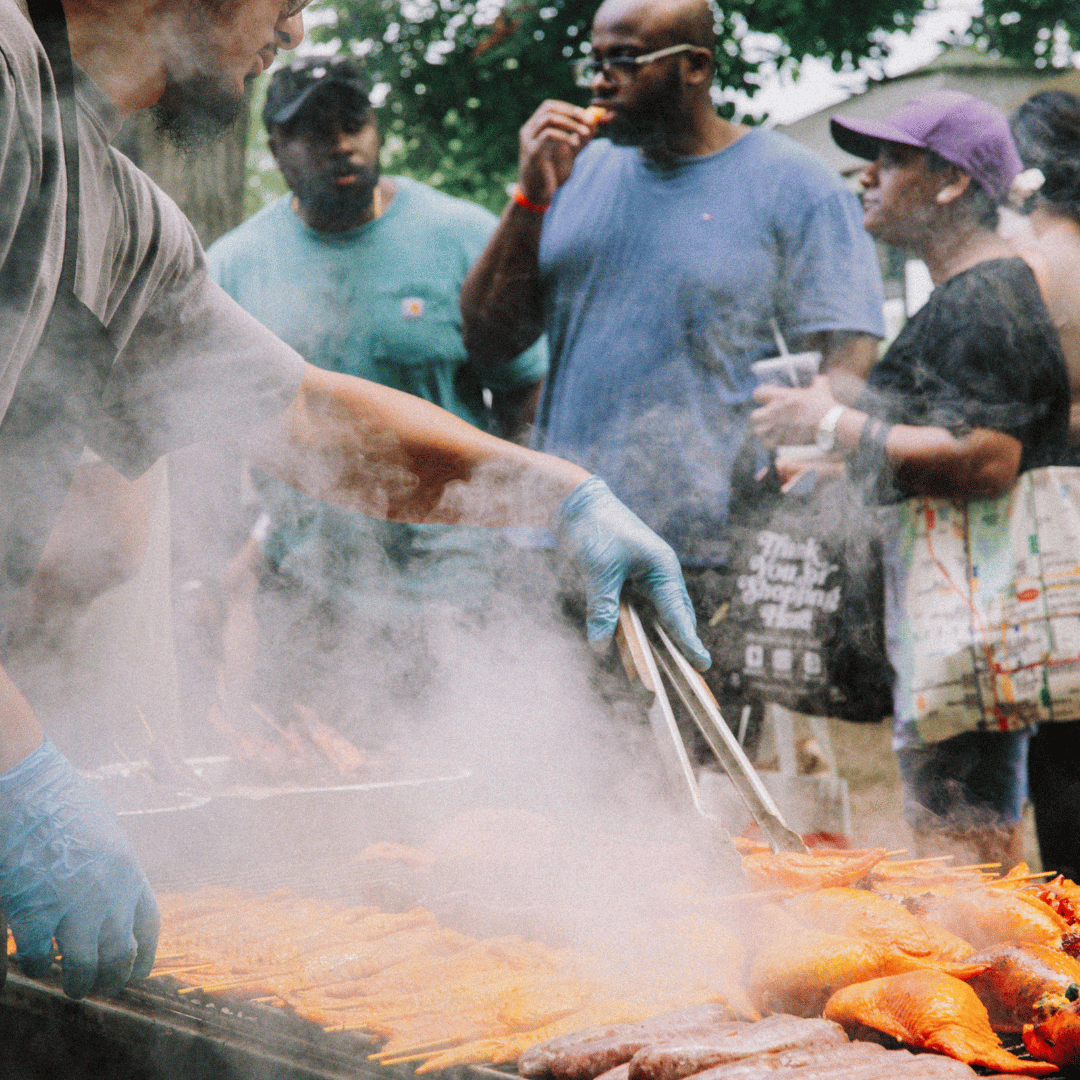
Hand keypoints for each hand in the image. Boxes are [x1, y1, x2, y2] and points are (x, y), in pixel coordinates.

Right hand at [0, 738, 158, 998]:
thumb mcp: (106, 835)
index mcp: (129, 869)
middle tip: (105, 988)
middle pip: (120, 952)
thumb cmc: (63, 805)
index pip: (148, 923)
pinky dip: (35, 965)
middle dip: (114, 976)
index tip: (139, 971)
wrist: (29, 789)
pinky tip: (32, 962)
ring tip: (74, 988)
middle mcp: (109, 892)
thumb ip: (114, 870)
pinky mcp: (35, 912)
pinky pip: (38, 957)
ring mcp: (73, 904)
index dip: (145, 953)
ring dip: (79, 982)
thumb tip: (115, 897)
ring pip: (84, 965)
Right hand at [518, 100, 597, 205]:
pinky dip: (565, 136)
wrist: (537, 196)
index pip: (549, 107)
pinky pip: (549, 134)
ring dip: (571, 124)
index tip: (586, 116)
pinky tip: (575, 144)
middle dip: (571, 112)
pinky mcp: (532, 152)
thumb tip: (595, 122)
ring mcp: (528, 140)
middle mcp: (528, 131)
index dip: (569, 108)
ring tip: (586, 133)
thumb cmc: (551, 174)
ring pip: (549, 118)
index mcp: (534, 128)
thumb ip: (580, 139)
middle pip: (548, 108)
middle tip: (588, 121)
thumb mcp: (569, 153)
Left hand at [551, 477, 710, 670]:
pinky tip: (631, 660)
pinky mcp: (627, 585)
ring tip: (656, 678)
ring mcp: (644, 581)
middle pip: (673, 619)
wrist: (579, 506)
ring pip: (653, 621)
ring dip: (651, 647)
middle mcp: (659, 576)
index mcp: (663, 568)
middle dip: (678, 649)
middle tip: (692, 678)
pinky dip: (631, 637)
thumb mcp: (599, 570)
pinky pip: (633, 617)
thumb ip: (602, 607)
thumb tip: (600, 644)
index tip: (701, 663)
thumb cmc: (596, 529)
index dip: (688, 641)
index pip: (677, 612)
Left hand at [751, 374, 837, 447]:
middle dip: (758, 416)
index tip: (765, 397)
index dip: (760, 395)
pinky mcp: (783, 440)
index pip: (758, 394)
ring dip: (762, 430)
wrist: (830, 423)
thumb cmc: (824, 404)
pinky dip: (769, 442)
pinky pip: (767, 444)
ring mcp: (778, 428)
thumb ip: (817, 381)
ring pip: (758, 432)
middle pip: (754, 416)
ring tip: (769, 429)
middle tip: (766, 416)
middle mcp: (776, 413)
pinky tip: (775, 438)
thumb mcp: (821, 387)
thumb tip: (818, 378)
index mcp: (781, 397)